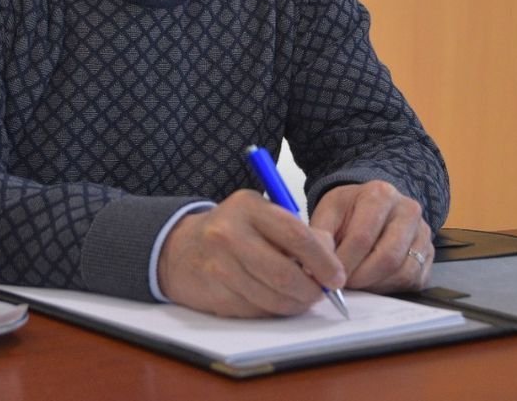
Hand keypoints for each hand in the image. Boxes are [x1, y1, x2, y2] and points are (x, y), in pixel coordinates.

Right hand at [157, 189, 345, 317]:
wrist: (180, 248)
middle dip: (311, 290)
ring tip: (301, 298)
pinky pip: (256, 310)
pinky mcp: (215, 293)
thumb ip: (296, 232)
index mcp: (249, 207)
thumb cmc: (232, 229)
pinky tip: (276, 300)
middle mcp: (230, 234)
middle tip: (321, 293)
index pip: (296, 236)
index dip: (323, 261)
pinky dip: (274, 310)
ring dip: (295, 304)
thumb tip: (331, 263)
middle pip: (284, 273)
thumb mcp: (262, 215)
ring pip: (272, 297)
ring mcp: (219, 266)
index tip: (337, 276)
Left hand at [309, 181, 432, 292]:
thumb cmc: (349, 211)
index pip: (362, 237)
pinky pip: (413, 280)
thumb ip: (320, 236)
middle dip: (360, 278)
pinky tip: (372, 283)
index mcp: (380, 194)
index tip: (327, 276)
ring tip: (355, 284)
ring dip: (375, 286)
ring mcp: (423, 232)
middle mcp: (408, 210)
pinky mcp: (429, 254)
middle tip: (341, 286)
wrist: (372, 206)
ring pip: (403, 272)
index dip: (343, 263)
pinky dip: (390, 288)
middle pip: (387, 257)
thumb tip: (316, 265)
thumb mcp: (328, 213)